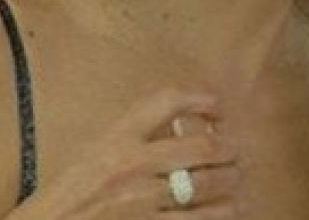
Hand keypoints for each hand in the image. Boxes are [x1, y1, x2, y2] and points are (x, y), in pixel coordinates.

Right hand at [10, 89, 240, 219]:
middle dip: (229, 149)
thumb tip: (185, 125)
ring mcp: (141, 203)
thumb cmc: (70, 192)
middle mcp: (132, 166)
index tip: (220, 108)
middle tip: (238, 151)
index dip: (202, 100)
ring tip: (235, 178)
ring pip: (206, 187)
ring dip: (230, 181)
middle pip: (202, 148)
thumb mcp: (96, 150)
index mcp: (116, 138)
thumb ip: (137, 135)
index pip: (168, 101)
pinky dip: (220, 214)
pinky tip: (228, 209)